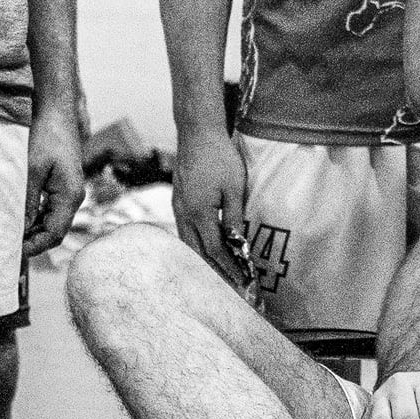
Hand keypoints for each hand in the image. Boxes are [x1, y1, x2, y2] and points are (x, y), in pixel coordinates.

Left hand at [23, 103, 86, 256]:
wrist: (55, 109)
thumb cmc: (46, 134)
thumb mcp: (31, 170)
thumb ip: (27, 201)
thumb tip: (20, 230)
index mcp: (70, 195)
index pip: (55, 234)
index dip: (34, 247)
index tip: (14, 252)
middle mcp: (73, 196)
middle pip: (54, 231)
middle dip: (33, 242)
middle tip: (7, 248)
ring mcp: (68, 191)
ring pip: (51, 221)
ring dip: (32, 230)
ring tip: (9, 235)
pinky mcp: (60, 184)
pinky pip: (49, 209)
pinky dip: (34, 217)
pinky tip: (17, 217)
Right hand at [171, 125, 251, 278]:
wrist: (197, 132)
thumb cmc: (219, 156)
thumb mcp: (234, 188)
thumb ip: (234, 218)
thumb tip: (237, 243)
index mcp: (199, 212)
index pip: (214, 250)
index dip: (228, 268)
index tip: (241, 281)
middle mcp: (184, 213)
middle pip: (196, 253)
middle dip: (213, 272)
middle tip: (229, 286)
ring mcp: (178, 207)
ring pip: (187, 244)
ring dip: (202, 260)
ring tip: (218, 274)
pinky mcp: (178, 201)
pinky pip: (184, 231)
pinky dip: (195, 245)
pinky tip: (204, 249)